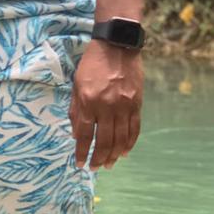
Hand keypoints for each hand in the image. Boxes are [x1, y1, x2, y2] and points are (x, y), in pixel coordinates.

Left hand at [70, 40, 143, 169]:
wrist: (117, 45)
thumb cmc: (92, 64)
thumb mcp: (77, 85)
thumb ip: (76, 111)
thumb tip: (77, 135)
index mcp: (88, 101)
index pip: (85, 134)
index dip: (82, 152)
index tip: (79, 164)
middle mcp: (107, 106)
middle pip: (104, 140)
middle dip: (98, 158)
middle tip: (95, 168)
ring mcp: (124, 105)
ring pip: (120, 138)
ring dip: (114, 155)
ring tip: (109, 164)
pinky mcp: (137, 103)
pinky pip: (134, 129)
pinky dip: (129, 143)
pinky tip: (124, 152)